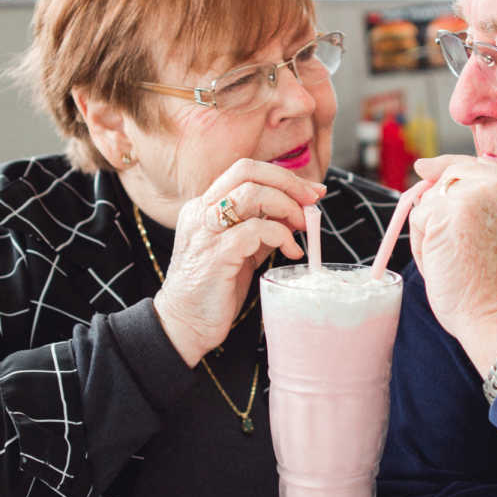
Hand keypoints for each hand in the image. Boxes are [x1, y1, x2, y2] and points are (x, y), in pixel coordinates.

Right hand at [153, 159, 323, 365]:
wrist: (184, 325)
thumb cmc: (213, 289)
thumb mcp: (241, 251)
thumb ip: (263, 230)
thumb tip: (297, 214)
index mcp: (205, 206)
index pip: (245, 171)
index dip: (283, 176)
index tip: (311, 191)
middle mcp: (201, 211)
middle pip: (247, 171)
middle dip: (288, 182)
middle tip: (313, 201)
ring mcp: (206, 231)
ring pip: (251, 194)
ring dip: (287, 206)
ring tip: (302, 228)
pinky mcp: (216, 254)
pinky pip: (255, 230)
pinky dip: (281, 236)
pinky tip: (291, 252)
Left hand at [408, 154, 496, 375]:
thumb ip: (484, 204)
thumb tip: (428, 175)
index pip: (483, 166)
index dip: (452, 167)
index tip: (427, 169)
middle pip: (455, 173)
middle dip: (438, 201)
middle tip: (447, 235)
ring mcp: (482, 193)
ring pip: (434, 198)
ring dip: (432, 231)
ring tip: (458, 263)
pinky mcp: (452, 209)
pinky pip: (419, 217)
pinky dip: (423, 245)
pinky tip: (446, 265)